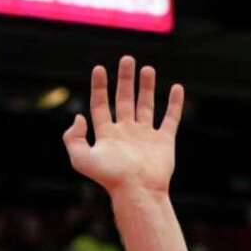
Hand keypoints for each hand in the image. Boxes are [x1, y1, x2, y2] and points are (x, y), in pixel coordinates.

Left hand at [62, 58, 182, 197]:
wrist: (138, 191)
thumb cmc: (110, 178)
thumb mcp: (82, 159)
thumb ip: (73, 139)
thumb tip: (78, 117)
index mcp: (107, 135)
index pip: (100, 106)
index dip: (99, 87)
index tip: (99, 69)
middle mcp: (126, 133)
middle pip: (124, 100)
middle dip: (125, 80)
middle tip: (127, 59)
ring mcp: (146, 137)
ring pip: (146, 106)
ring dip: (146, 87)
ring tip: (147, 69)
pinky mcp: (164, 142)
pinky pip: (171, 119)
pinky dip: (175, 104)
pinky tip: (177, 88)